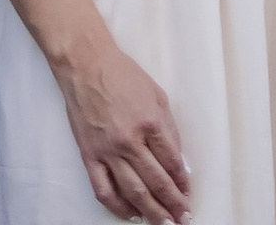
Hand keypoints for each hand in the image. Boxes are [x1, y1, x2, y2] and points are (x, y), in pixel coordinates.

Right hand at [58, 27, 190, 219]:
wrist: (86, 66)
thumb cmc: (123, 76)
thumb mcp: (156, 95)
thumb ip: (169, 130)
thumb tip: (179, 161)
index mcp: (150, 122)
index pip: (172, 162)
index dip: (183, 182)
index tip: (188, 194)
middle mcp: (130, 141)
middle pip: (156, 182)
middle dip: (172, 204)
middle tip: (183, 218)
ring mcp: (108, 151)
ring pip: (133, 192)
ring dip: (151, 212)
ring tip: (163, 224)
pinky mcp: (90, 157)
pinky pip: (104, 191)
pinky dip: (118, 208)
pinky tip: (130, 214)